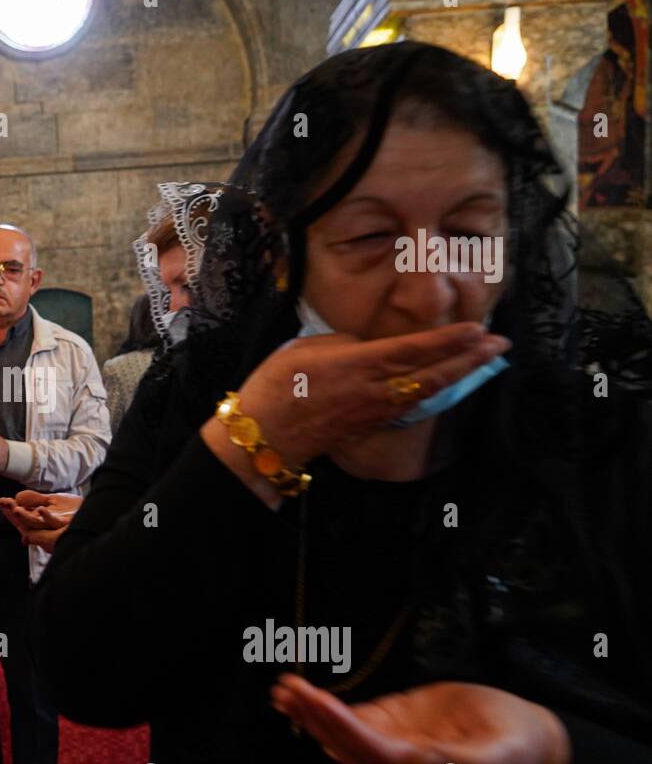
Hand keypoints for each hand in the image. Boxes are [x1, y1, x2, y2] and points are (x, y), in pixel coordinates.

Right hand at [0, 490, 80, 552]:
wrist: (96, 512)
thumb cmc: (73, 508)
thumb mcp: (51, 501)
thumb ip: (34, 500)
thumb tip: (17, 498)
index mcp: (39, 522)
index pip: (20, 517)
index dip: (9, 511)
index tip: (1, 501)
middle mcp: (45, 527)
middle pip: (25, 523)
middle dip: (14, 514)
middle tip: (6, 505)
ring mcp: (55, 527)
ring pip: (37, 525)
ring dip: (26, 517)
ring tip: (16, 509)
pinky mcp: (66, 524)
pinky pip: (55, 523)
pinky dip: (47, 517)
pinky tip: (41, 510)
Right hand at [201, 323, 511, 471]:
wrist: (263, 434)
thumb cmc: (276, 385)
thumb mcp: (306, 348)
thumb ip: (345, 342)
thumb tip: (368, 345)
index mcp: (358, 364)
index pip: (415, 349)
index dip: (450, 340)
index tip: (479, 329)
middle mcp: (375, 389)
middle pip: (433, 373)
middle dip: (470, 359)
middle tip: (501, 345)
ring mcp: (375, 411)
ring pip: (427, 391)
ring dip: (458, 375)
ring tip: (483, 361)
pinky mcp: (370, 425)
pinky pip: (410, 404)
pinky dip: (433, 390)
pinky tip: (444, 383)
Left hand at [270, 675, 571, 763]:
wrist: (529, 744)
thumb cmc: (516, 750)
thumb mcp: (499, 757)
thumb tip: (429, 761)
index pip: (369, 750)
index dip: (341, 726)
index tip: (317, 700)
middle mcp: (400, 762)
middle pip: (347, 743)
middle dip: (316, 716)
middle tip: (287, 689)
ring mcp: (396, 742)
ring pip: (345, 732)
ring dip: (314, 713)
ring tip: (284, 691)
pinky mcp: (398, 724)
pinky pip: (357, 719)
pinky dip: (330, 707)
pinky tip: (307, 698)